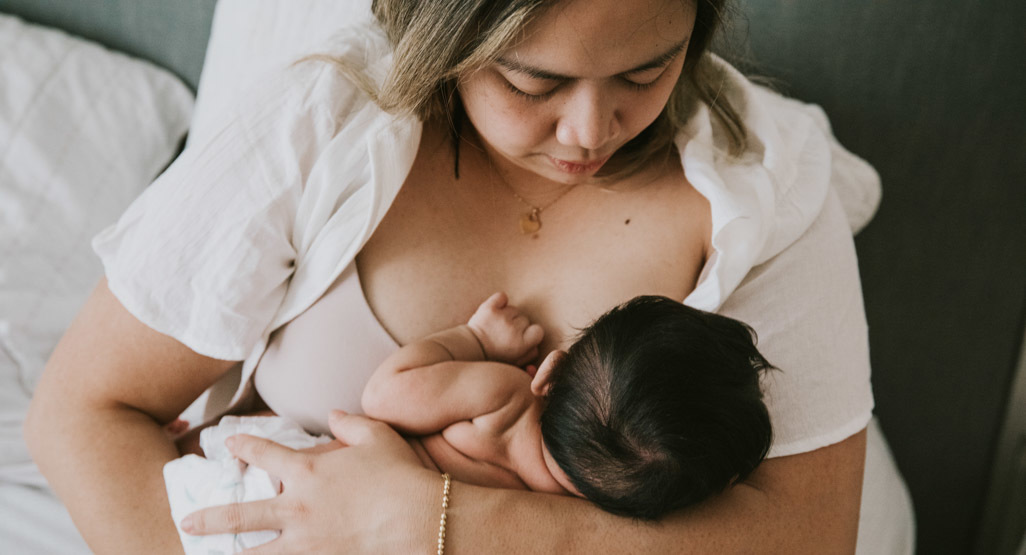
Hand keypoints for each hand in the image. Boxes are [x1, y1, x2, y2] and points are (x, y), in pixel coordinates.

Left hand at [180, 411, 439, 553]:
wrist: (421, 518)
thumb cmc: (401, 474)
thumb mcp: (377, 436)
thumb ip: (350, 423)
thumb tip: (333, 415)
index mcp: (308, 471)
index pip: (264, 453)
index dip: (243, 445)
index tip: (229, 443)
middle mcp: (297, 508)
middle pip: (240, 514)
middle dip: (210, 518)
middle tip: (188, 521)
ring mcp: (306, 542)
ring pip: (256, 554)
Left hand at [467, 292, 543, 365]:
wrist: (468, 349)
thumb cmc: (493, 357)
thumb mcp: (514, 363)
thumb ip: (530, 354)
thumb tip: (537, 344)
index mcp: (522, 344)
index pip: (539, 331)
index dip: (531, 333)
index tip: (521, 338)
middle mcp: (513, 330)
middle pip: (525, 319)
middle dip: (517, 326)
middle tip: (504, 335)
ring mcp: (501, 318)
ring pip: (514, 309)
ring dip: (508, 315)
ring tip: (497, 326)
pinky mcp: (489, 308)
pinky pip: (502, 296)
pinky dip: (500, 301)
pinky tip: (495, 310)